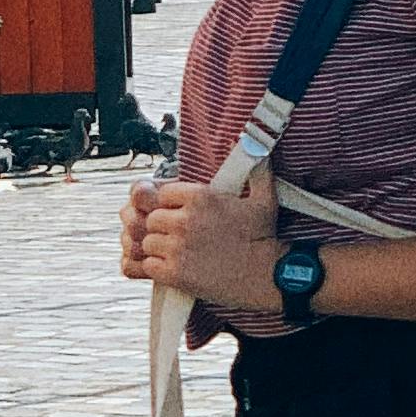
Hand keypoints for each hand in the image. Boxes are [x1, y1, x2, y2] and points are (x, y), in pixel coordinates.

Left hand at [123, 161, 280, 311]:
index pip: (163, 194)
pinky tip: (175, 269)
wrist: (267, 276)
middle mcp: (185, 220)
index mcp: (200, 196)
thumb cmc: (264, 237)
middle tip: (180, 237)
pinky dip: (157, 268)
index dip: (170, 205)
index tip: (182, 215)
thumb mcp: (264, 197)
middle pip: (152, 219)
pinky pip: (149, 266)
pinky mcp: (175, 273)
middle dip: (163, 228)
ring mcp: (178, 247)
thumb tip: (245, 140)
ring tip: (178, 254)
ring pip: (148, 243)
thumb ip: (253, 167)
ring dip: (159, 249)